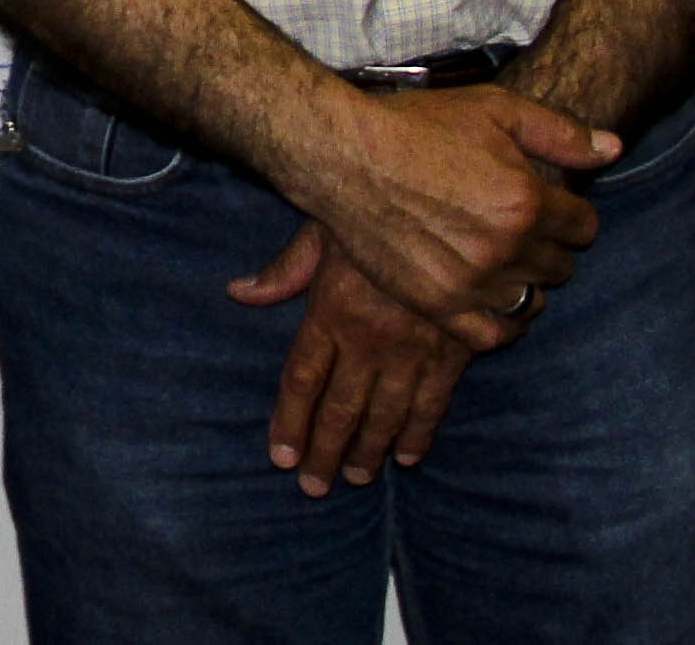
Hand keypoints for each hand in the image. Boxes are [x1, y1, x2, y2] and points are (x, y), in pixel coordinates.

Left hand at [235, 224, 476, 493]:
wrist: (455, 206)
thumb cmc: (379, 213)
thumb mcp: (324, 230)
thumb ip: (286, 270)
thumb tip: (239, 292)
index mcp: (331, 312)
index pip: (302, 380)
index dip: (290, 422)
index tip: (281, 457)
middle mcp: (369, 340)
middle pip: (339, 410)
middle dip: (325, 453)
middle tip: (315, 487)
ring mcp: (413, 350)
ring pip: (385, 416)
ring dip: (368, 452)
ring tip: (355, 477)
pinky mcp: (454, 353)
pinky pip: (433, 405)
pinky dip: (420, 435)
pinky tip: (407, 457)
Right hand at [262, 81, 616, 348]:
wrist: (346, 155)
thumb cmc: (419, 124)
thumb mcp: (495, 109)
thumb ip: (561, 131)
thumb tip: (614, 149)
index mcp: (527, 200)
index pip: (584, 227)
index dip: (572, 213)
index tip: (551, 205)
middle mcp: (505, 247)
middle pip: (561, 266)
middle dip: (550, 246)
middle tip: (522, 228)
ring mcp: (471, 282)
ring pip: (531, 299)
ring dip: (527, 280)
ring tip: (505, 260)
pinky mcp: (437, 304)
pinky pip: (492, 334)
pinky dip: (505, 324)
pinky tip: (500, 303)